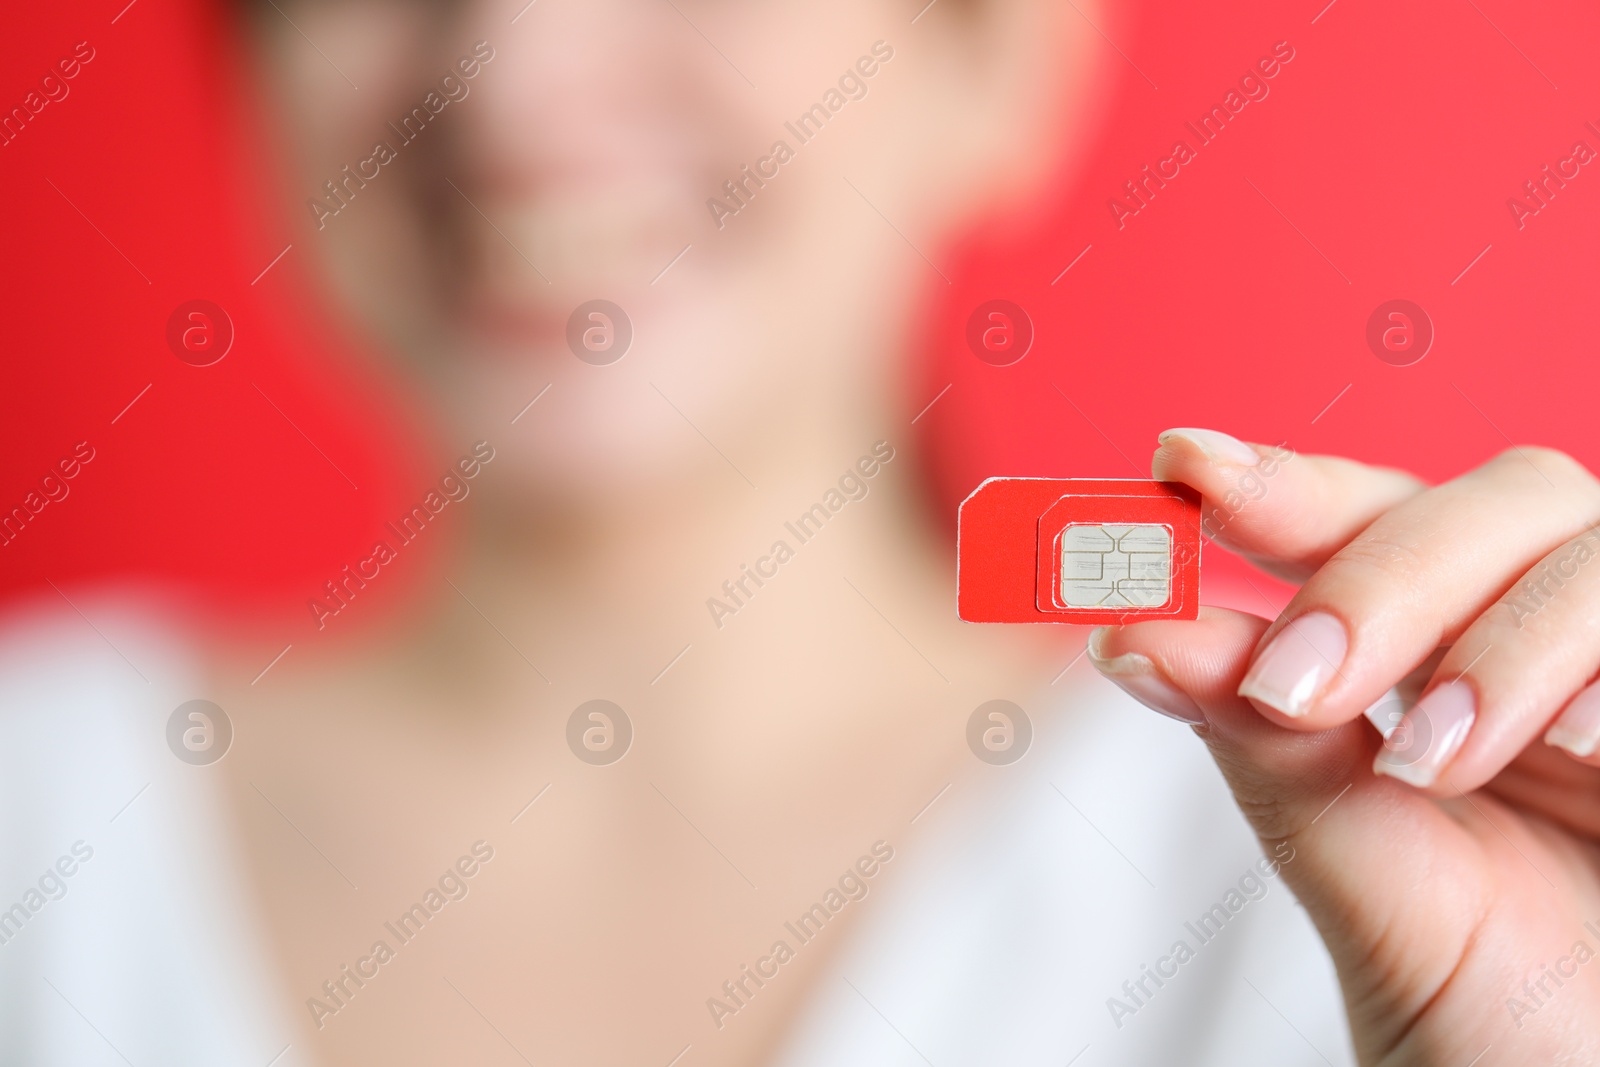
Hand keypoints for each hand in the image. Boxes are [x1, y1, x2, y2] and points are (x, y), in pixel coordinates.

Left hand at [1089, 429, 1599, 1064]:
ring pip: (1588, 546)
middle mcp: (1546, 634)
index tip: (1184, 469)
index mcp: (1446, 650)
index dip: (1283, 481)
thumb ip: (1261, 741)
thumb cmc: (1481, 1004)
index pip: (1367, 517)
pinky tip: (1581, 745)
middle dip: (1379, 579)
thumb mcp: (1355, 864)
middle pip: (1485, 505)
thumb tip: (1128, 630)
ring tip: (1431, 757)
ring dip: (1500, 639)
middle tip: (1296, 687)